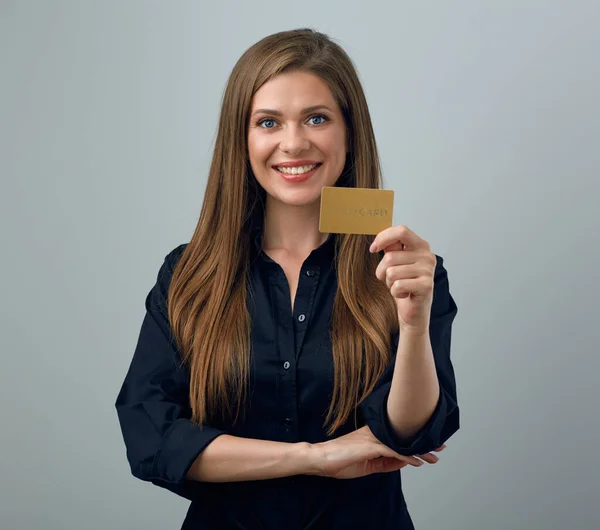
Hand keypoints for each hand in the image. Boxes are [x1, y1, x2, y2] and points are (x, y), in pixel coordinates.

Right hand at [310, 425, 443, 478]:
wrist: (321, 458)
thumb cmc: (341, 461)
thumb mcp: (368, 464)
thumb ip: (385, 462)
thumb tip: (404, 462)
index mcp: (374, 435)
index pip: (399, 436)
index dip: (416, 439)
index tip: (431, 442)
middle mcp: (375, 434)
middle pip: (404, 436)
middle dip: (423, 441)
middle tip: (441, 444)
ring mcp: (373, 439)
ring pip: (402, 443)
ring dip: (420, 450)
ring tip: (435, 455)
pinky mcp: (370, 447)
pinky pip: (393, 452)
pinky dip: (407, 457)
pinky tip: (418, 462)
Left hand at [370, 225, 436, 333]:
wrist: (414, 311)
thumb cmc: (403, 284)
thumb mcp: (395, 263)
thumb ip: (391, 248)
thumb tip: (380, 239)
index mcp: (420, 245)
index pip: (401, 231)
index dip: (383, 238)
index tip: (373, 249)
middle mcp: (427, 255)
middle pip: (390, 256)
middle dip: (383, 271)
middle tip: (392, 280)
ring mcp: (428, 270)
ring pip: (391, 272)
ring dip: (390, 283)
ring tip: (401, 286)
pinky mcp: (426, 285)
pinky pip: (397, 285)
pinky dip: (396, 293)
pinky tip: (406, 294)